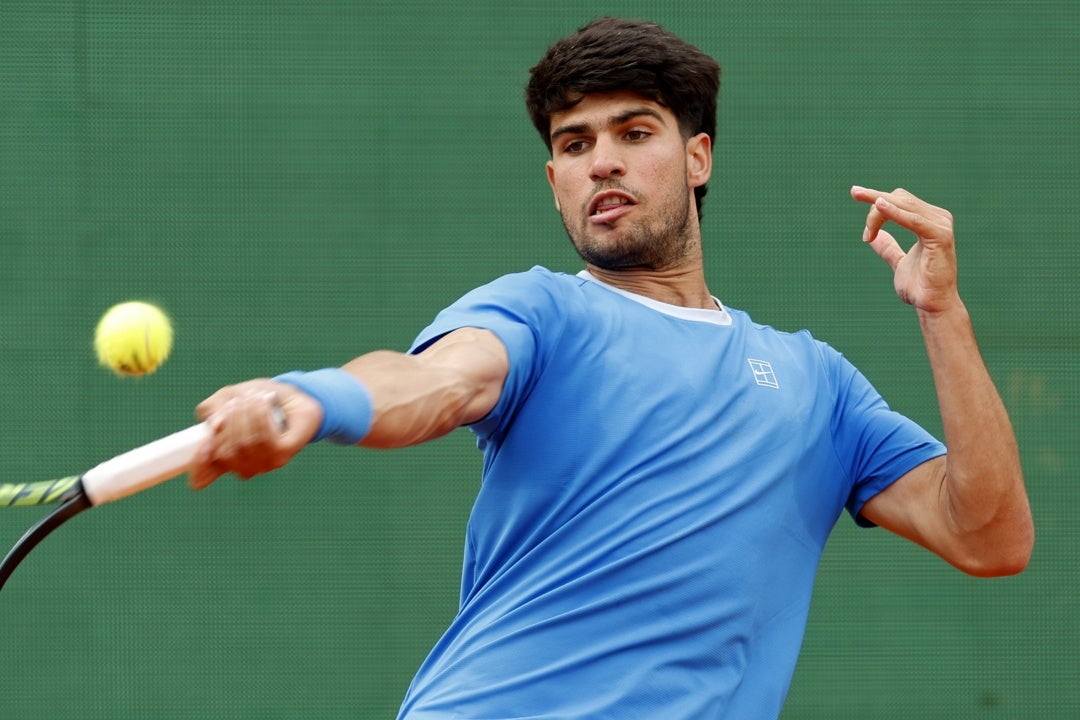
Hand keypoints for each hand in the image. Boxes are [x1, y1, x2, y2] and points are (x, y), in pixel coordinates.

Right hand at [189, 379, 322, 489]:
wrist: (292, 395)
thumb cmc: (256, 399)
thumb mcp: (228, 397)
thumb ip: (212, 409)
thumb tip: (213, 425)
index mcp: (224, 456)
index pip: (204, 474)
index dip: (200, 464)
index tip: (202, 446)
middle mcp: (243, 466)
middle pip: (225, 452)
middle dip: (230, 421)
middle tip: (238, 400)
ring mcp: (264, 464)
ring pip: (245, 444)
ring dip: (247, 415)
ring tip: (253, 397)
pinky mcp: (283, 455)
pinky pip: (266, 440)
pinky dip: (261, 418)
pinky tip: (264, 404)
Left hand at [850, 186, 961, 313]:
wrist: (932, 305)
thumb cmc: (919, 286)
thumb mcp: (898, 263)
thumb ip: (888, 248)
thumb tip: (875, 236)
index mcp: (929, 221)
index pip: (899, 201)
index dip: (877, 209)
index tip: (866, 236)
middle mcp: (938, 218)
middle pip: (899, 198)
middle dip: (874, 205)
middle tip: (861, 218)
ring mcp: (940, 225)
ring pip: (902, 205)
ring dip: (878, 215)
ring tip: (868, 232)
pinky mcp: (940, 235)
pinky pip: (913, 219)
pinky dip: (895, 213)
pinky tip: (879, 205)